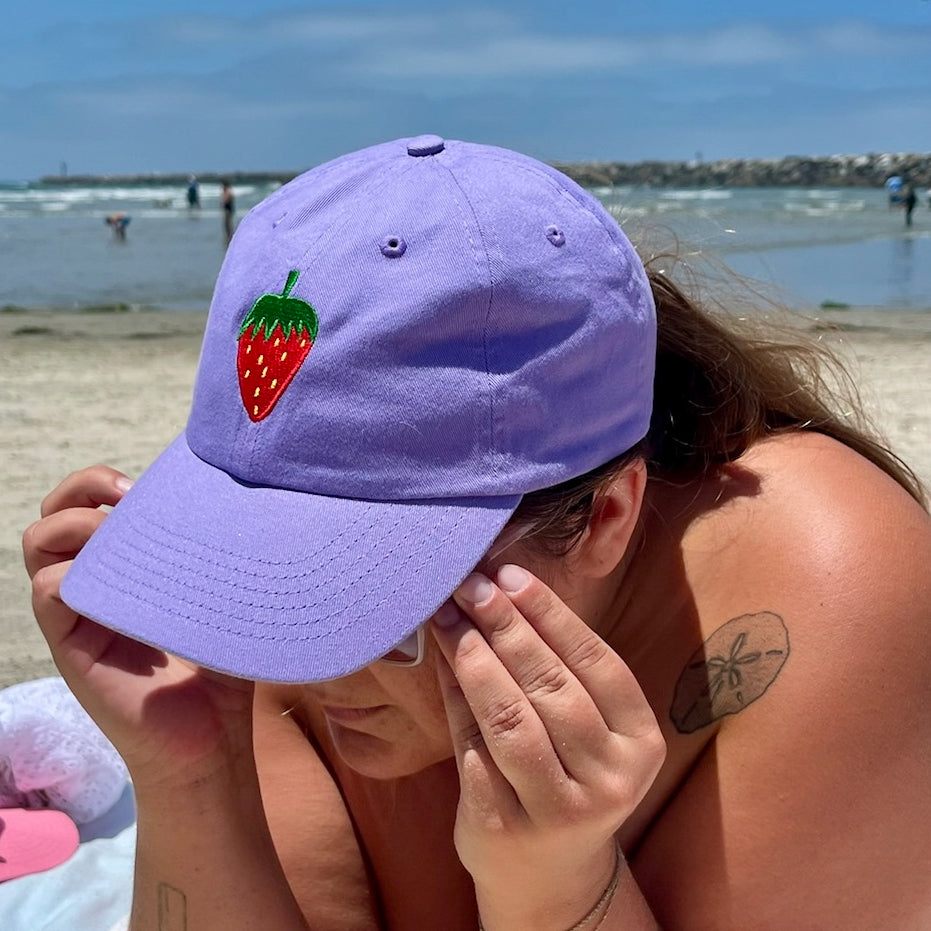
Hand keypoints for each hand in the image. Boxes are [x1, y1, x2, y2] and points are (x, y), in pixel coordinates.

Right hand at [23, 466, 255, 791]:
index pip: (87, 509)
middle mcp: (94, 589)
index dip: (101, 484)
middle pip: (53, 517)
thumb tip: (255, 510)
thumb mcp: (225, 601)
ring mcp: (79, 618)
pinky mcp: (73, 649)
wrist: (213, 745)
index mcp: (124, 574)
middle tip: (126, 493)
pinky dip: (74, 573)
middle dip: (79, 489)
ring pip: (39, 546)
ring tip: (117, 529)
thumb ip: (223, 560)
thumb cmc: (224, 671)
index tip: (147, 484)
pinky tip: (121, 579)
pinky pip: (49, 594)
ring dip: (72, 523)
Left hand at [430, 564, 664, 930]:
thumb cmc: (566, 777)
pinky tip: (443, 662)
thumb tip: (501, 592)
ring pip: (511, 717)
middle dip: (506, 626)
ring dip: (475, 657)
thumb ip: (555, 669)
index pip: (597, 663)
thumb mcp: (584, 730)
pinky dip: (456, 697)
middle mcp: (609, 779)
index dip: (551, 614)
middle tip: (472, 584)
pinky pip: (474, 748)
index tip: (512, 575)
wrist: (548, 873)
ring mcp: (558, 809)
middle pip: (551, 686)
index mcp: (640, 743)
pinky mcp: (505, 826)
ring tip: (451, 615)